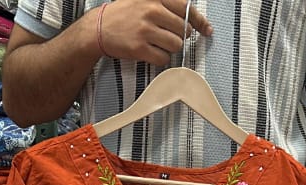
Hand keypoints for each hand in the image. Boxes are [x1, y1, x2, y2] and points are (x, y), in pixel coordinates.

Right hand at [96, 0, 212, 65]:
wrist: (98, 28)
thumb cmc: (123, 14)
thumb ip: (166, 4)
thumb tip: (192, 18)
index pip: (187, 8)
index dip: (200, 21)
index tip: (207, 29)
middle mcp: (152, 11)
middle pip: (184, 30)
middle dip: (180, 36)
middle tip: (168, 36)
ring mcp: (145, 30)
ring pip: (176, 45)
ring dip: (171, 48)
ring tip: (157, 43)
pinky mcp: (139, 48)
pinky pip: (164, 58)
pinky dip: (161, 59)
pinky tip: (151, 52)